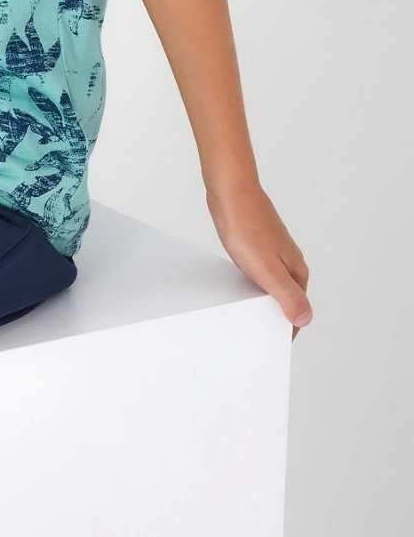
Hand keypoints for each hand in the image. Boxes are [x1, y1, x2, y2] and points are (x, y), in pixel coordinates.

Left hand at [204, 181, 311, 341]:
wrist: (231, 193)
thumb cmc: (247, 228)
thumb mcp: (267, 270)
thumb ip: (288, 296)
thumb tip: (306, 319)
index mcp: (296, 271)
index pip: (299, 309)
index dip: (287, 328)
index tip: (273, 343)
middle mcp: (289, 261)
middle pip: (287, 297)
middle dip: (275, 315)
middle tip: (257, 332)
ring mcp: (274, 252)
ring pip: (273, 284)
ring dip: (263, 299)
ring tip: (245, 312)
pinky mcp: (258, 244)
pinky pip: (259, 271)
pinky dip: (252, 283)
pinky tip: (238, 284)